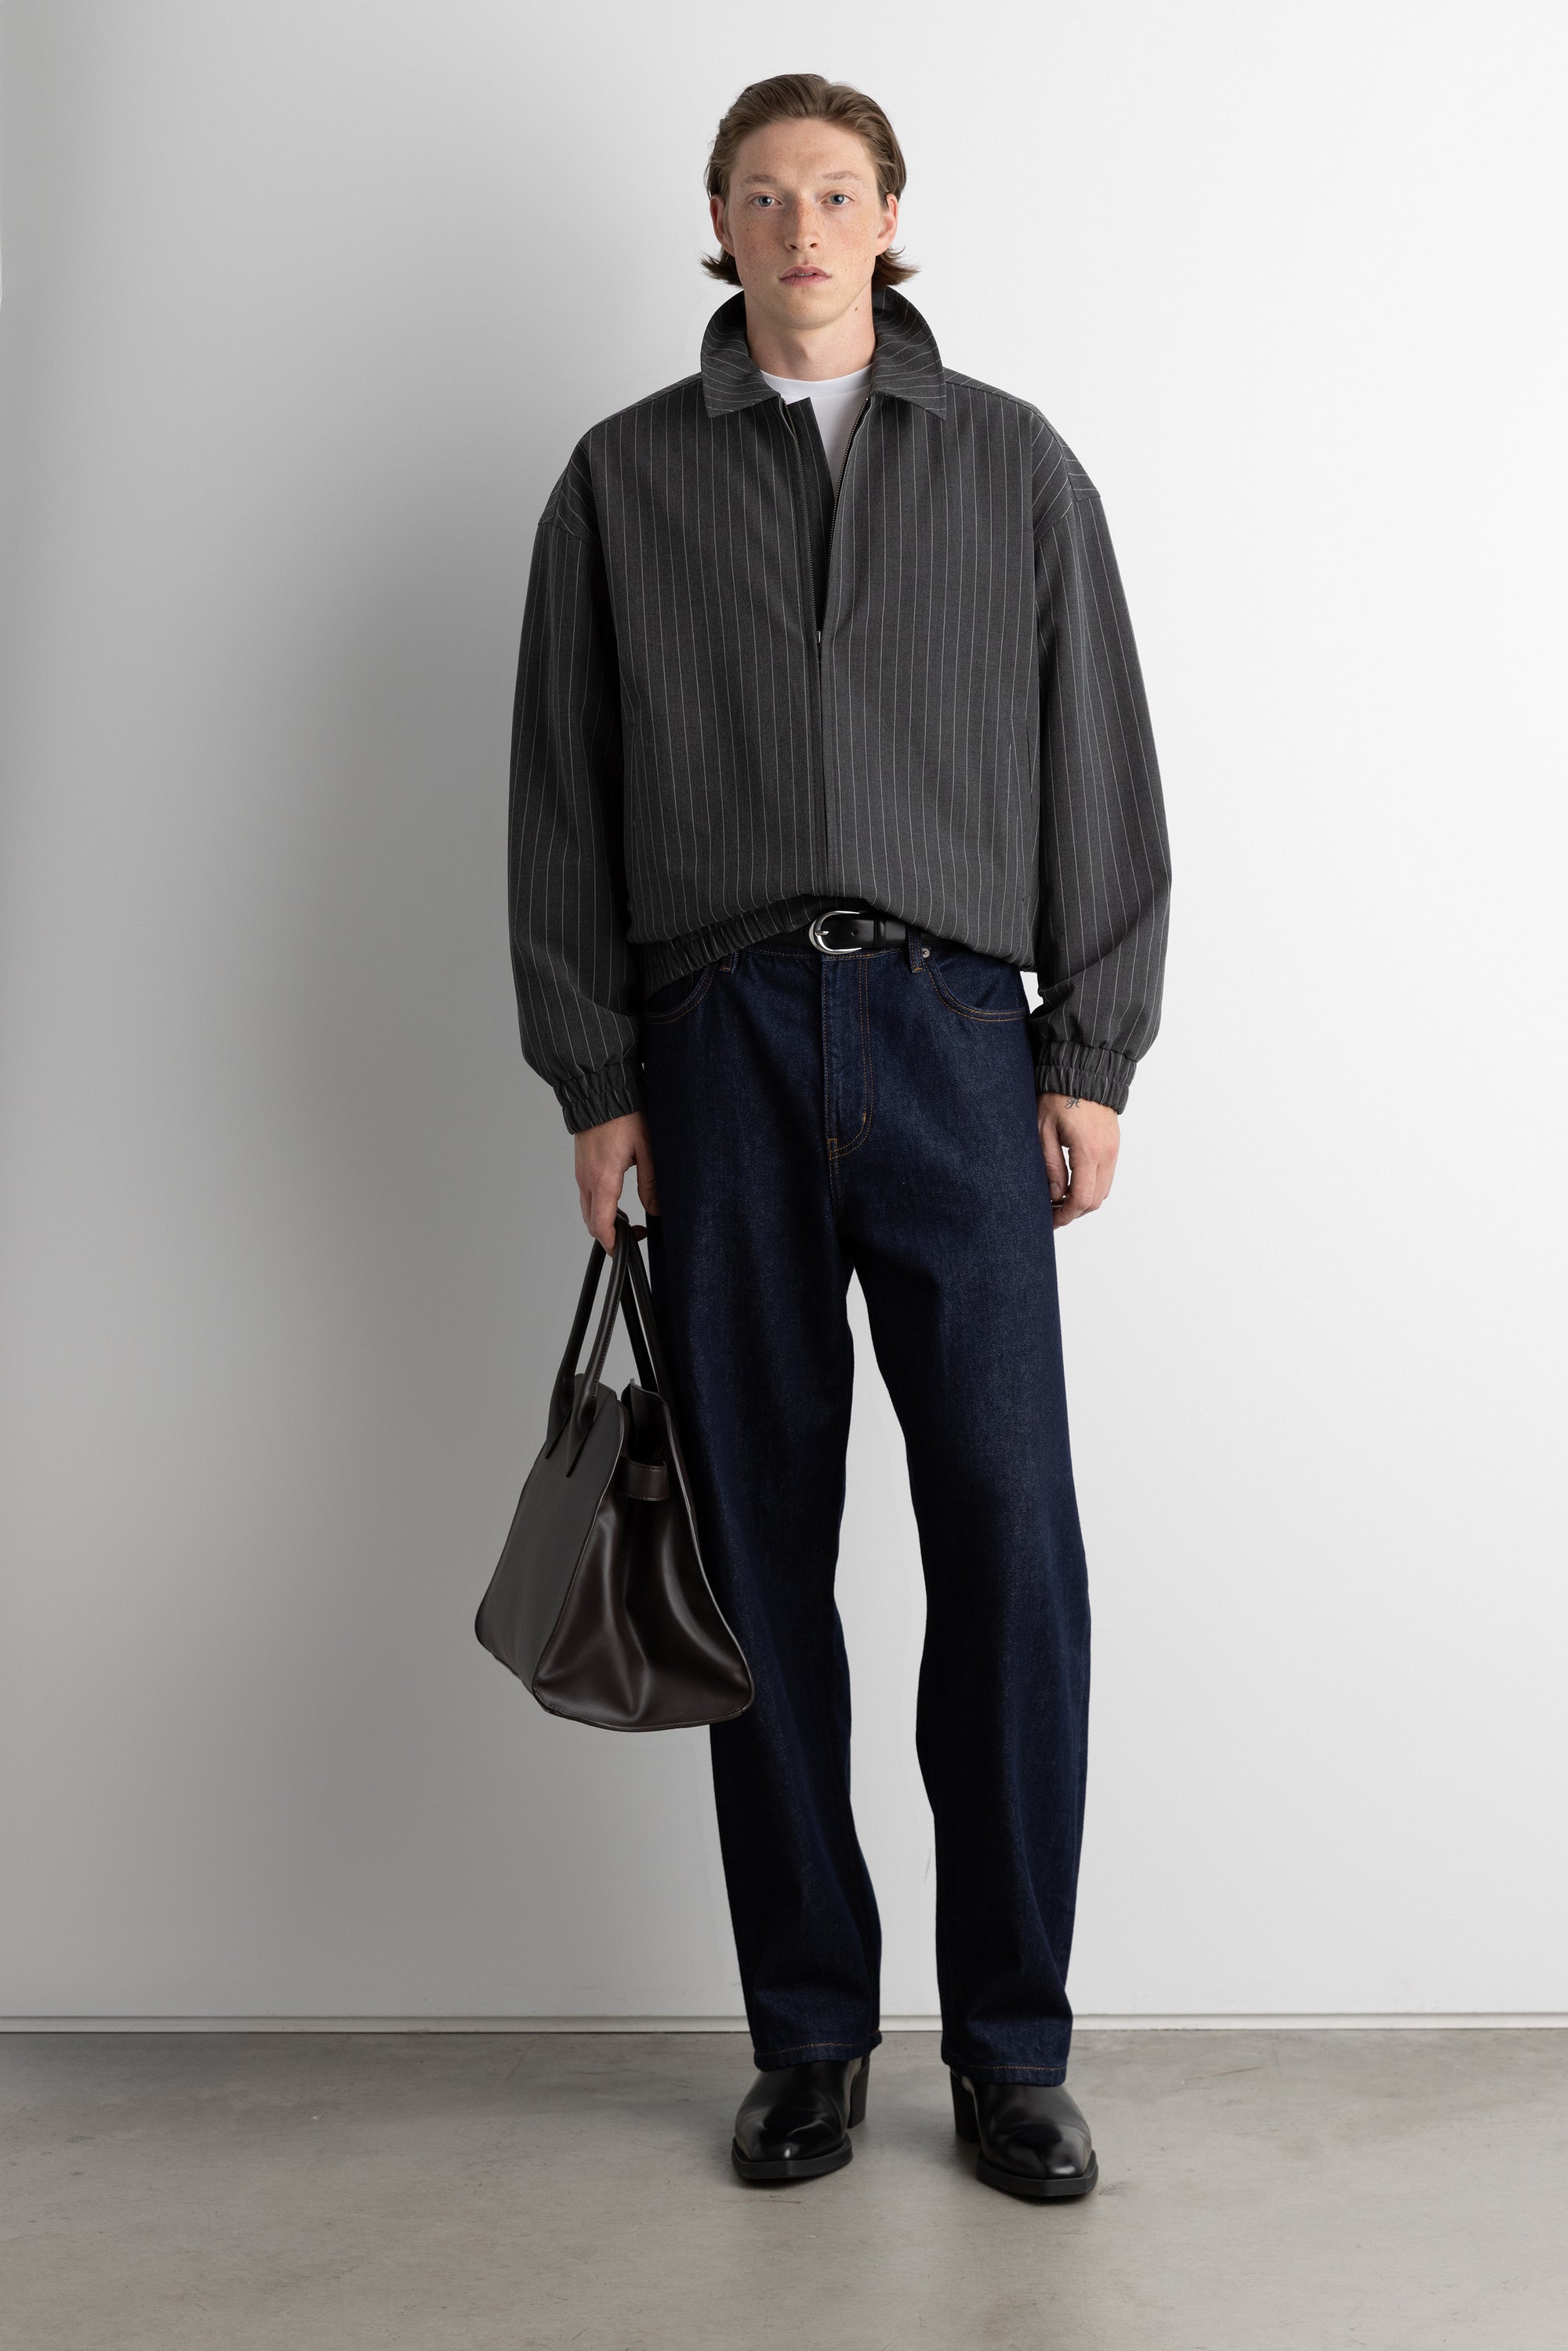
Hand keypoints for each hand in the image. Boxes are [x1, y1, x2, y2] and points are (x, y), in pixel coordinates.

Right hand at [573, 1111, 658, 1254]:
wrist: (599, 1091)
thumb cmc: (623, 1115)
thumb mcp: (646, 1149)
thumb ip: (650, 1182)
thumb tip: (655, 1208)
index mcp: (602, 1179)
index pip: (601, 1224)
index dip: (611, 1243)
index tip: (622, 1251)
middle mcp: (586, 1179)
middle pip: (591, 1221)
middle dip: (609, 1235)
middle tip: (634, 1234)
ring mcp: (581, 1172)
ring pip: (587, 1208)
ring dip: (604, 1220)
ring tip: (629, 1220)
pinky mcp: (581, 1165)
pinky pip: (586, 1194)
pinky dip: (599, 1205)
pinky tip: (616, 1200)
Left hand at [1037, 1094, 1118, 1228]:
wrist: (1084, 1071)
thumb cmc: (1058, 1096)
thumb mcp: (1043, 1131)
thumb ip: (1051, 1165)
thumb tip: (1055, 1195)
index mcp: (1089, 1152)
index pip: (1082, 1199)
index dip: (1066, 1215)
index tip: (1051, 1220)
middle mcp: (1107, 1154)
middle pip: (1095, 1200)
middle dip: (1074, 1212)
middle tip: (1051, 1212)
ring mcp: (1114, 1150)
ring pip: (1103, 1191)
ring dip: (1083, 1200)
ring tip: (1059, 1199)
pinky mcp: (1114, 1145)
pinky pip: (1106, 1176)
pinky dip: (1091, 1186)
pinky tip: (1071, 1183)